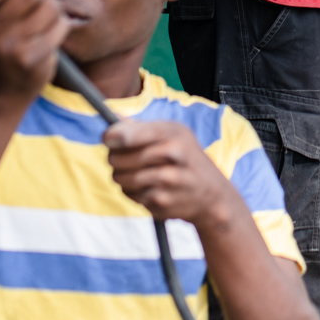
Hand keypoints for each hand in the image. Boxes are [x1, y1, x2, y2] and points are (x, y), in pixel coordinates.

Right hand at [0, 0, 70, 99]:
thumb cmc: (1, 37)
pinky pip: (59, 25)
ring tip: (41, 19)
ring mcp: (7, 47)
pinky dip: (59, 26)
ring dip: (51, 9)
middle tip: (34, 0)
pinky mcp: (30, 59)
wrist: (3, 85)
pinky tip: (48, 35)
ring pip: (49, 5)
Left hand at [105, 118, 236, 228]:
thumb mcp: (172, 134)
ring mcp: (169, 180)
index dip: (111, 137)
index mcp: (172, 132)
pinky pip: (132, 196)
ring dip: (122, 179)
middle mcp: (173, 154)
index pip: (128, 134)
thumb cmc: (185, 158)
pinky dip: (134, 194)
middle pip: (118, 158)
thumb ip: (141, 127)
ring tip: (136, 175)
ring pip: (121, 178)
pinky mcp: (163, 202)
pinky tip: (148, 189)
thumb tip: (111, 117)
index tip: (108, 140)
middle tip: (122, 160)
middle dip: (115, 160)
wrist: (212, 193)